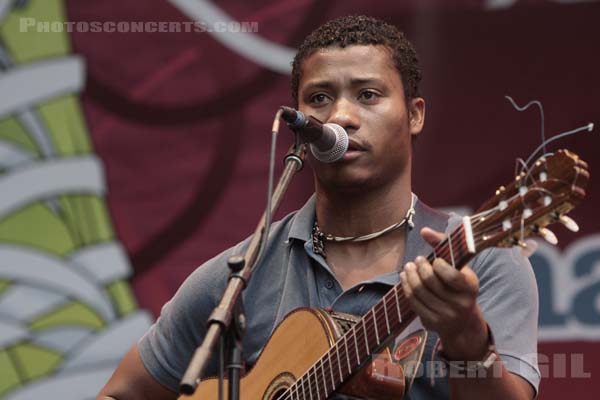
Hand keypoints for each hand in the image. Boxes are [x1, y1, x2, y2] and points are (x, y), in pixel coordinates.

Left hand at [400, 227, 488, 359]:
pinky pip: (413, 302)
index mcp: (470, 287)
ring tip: (408, 267)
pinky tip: (405, 278)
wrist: (462, 321)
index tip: (433, 260)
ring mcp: (446, 315)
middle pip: (431, 282)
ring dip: (410, 276)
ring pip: (419, 292)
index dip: (438, 266)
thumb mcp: (458, 267)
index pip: (452, 276)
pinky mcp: (432, 323)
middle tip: (416, 260)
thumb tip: (424, 230)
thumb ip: (443, 246)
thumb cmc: (457, 286)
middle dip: (420, 268)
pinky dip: (406, 288)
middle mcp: (460, 304)